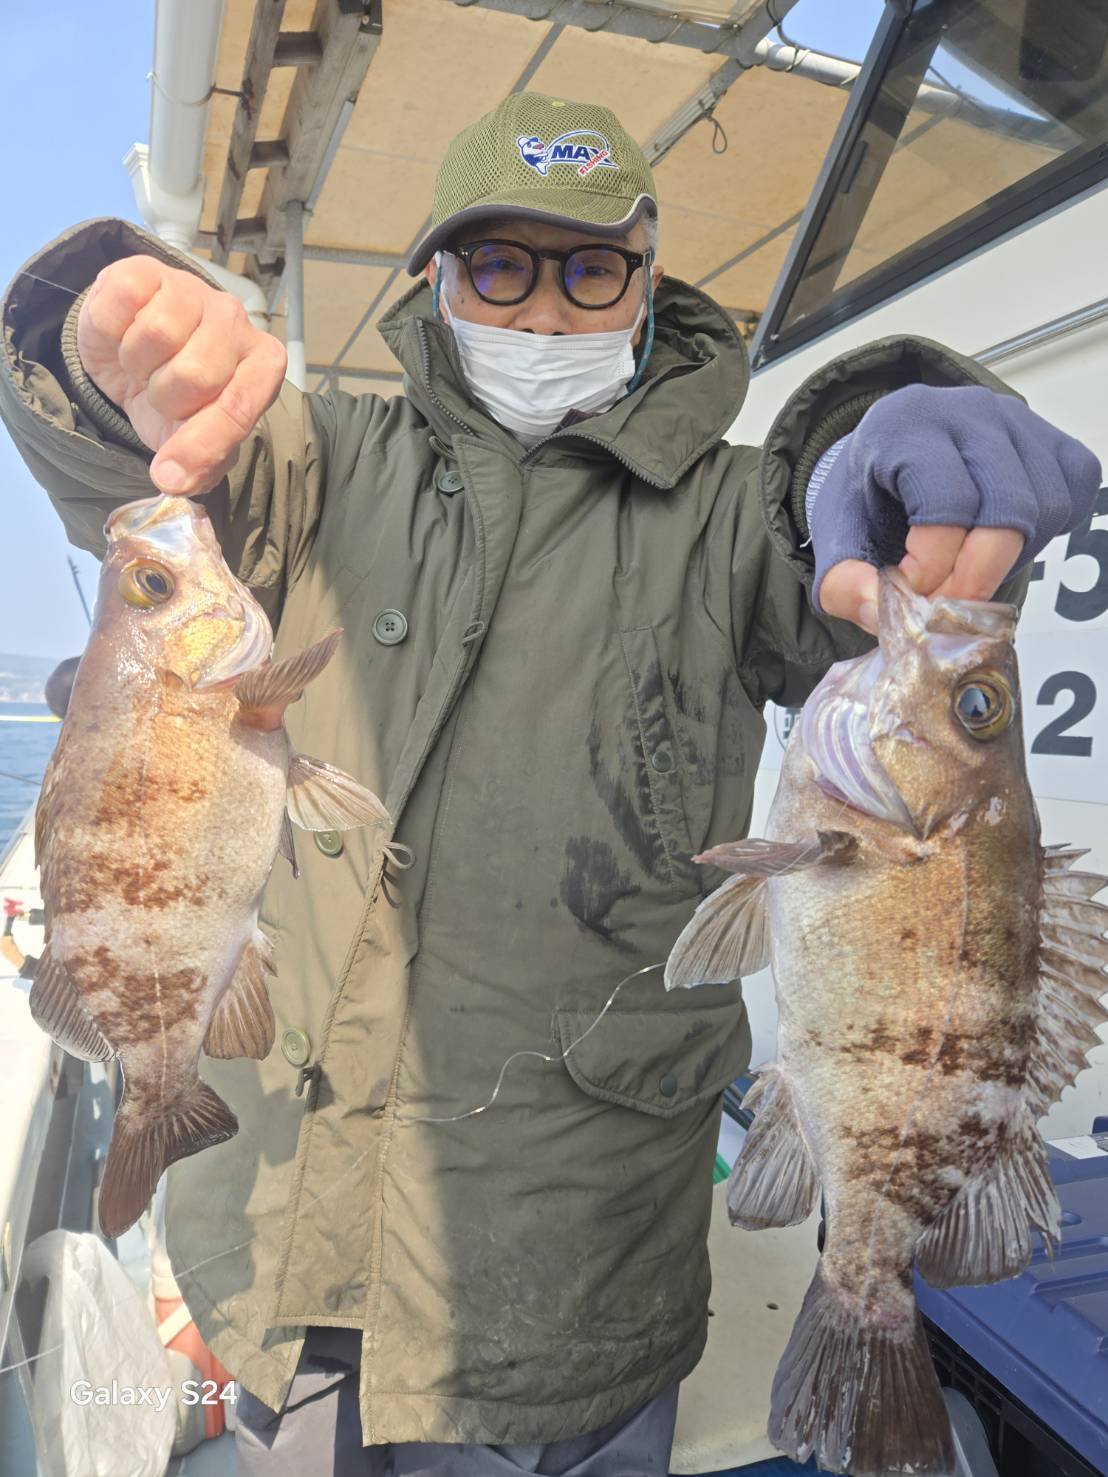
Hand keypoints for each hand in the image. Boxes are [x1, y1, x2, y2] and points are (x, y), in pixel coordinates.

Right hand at [76, 255, 287, 494]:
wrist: (131, 356)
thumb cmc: (177, 399)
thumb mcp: (194, 439)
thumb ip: (202, 465)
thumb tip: (175, 480)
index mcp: (262, 366)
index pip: (239, 406)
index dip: (202, 443)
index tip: (170, 475)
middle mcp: (235, 321)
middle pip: (194, 374)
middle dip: (165, 398)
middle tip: (161, 392)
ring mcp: (193, 290)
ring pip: (156, 335)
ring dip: (136, 363)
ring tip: (144, 363)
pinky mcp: (147, 268)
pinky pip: (122, 301)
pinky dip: (110, 328)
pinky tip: (124, 331)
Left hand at [811, 385, 1100, 633]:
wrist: (890, 461)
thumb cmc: (870, 498)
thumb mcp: (837, 540)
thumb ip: (843, 585)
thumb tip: (879, 611)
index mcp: (905, 426)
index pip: (945, 503)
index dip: (934, 564)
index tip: (912, 589)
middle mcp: (968, 411)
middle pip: (1006, 509)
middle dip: (979, 574)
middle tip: (949, 603)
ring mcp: (1017, 421)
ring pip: (1046, 509)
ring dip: (1013, 558)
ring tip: (968, 567)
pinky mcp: (1052, 439)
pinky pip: (1074, 494)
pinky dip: (1047, 535)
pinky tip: (1002, 542)